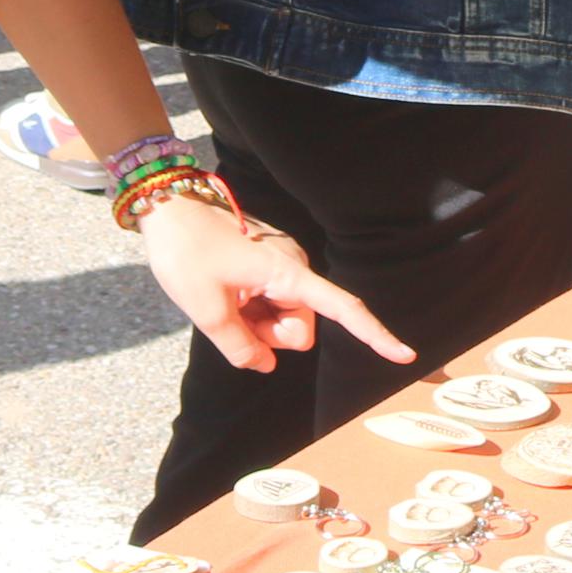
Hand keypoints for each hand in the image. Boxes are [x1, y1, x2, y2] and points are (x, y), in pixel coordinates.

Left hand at [139, 196, 411, 374]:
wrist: (168, 207)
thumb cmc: (186, 253)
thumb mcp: (205, 310)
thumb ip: (239, 348)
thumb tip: (265, 365)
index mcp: (287, 273)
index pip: (342, 309)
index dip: (373, 334)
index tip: (404, 355)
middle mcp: (293, 267)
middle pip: (300, 327)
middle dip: (271, 335)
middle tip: (232, 318)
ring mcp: (280, 266)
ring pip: (283, 319)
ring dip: (257, 324)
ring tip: (224, 302)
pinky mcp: (267, 265)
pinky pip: (270, 303)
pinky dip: (251, 311)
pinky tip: (226, 295)